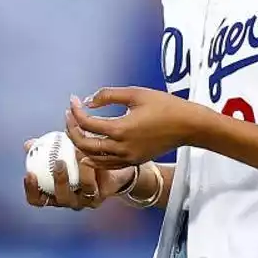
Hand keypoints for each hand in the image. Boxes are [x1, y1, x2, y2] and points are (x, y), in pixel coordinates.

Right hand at [22, 138, 136, 210]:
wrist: (103, 165)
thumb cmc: (74, 159)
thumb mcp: (58, 151)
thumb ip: (44, 149)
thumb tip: (29, 145)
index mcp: (52, 194)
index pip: (37, 199)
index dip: (31, 190)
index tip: (30, 173)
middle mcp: (67, 201)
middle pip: (60, 198)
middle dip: (59, 181)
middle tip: (58, 162)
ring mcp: (84, 202)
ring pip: (82, 192)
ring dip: (81, 172)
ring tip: (79, 152)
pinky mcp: (99, 198)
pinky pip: (95, 186)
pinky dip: (92, 169)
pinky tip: (91, 155)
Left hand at [66, 87, 204, 169]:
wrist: (188, 125)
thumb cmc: (164, 106)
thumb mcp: (136, 93)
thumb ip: (108, 95)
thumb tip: (88, 101)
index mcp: (120, 129)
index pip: (87, 124)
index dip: (76, 112)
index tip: (73, 101)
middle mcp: (121, 148)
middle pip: (85, 145)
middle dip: (72, 130)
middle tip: (69, 115)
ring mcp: (128, 158)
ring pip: (94, 158)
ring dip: (80, 144)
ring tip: (75, 129)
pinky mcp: (134, 161)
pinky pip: (107, 164)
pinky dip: (93, 158)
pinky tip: (87, 150)